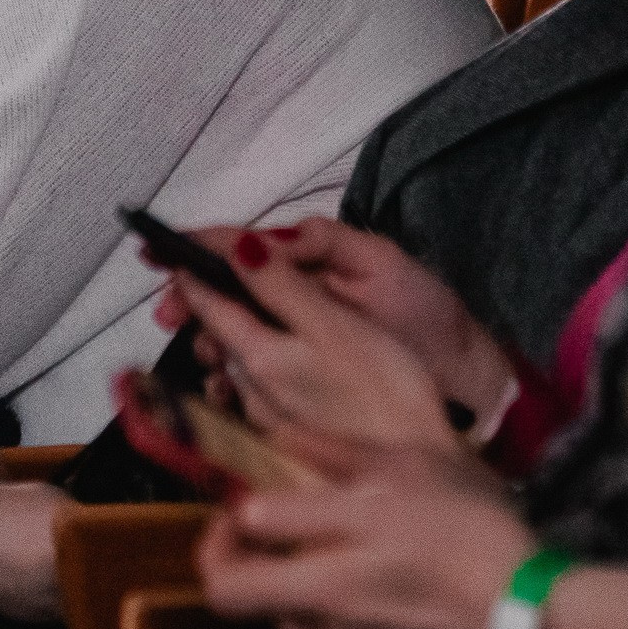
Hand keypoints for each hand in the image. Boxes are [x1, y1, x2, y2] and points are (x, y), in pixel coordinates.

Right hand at [153, 222, 513, 423]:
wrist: (467, 381)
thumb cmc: (427, 315)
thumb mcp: (379, 264)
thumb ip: (320, 244)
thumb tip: (256, 239)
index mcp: (303, 265)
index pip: (238, 249)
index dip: (195, 248)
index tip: (159, 251)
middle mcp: (288, 302)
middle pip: (220, 294)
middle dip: (188, 301)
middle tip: (170, 317)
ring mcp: (290, 344)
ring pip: (227, 337)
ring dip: (206, 342)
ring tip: (208, 357)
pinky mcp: (296, 385)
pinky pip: (248, 379)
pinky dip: (229, 383)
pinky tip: (225, 389)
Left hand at [198, 443, 530, 628]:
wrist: (543, 618)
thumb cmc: (471, 531)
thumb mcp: (402, 470)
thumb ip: (328, 456)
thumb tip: (276, 436)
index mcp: (322, 577)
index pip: (225, 571)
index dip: (217, 537)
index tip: (241, 512)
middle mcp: (325, 628)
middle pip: (248, 600)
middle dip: (249, 563)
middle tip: (281, 533)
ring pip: (295, 628)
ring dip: (302, 596)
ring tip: (347, 563)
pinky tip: (386, 605)